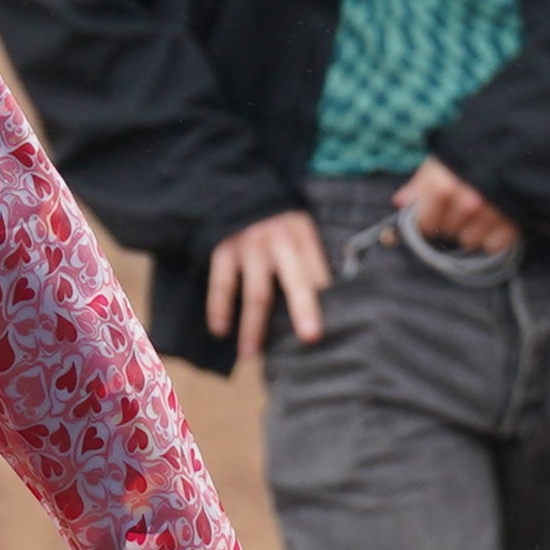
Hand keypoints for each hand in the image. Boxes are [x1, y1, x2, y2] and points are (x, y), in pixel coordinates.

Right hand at [202, 209, 331, 362]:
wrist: (236, 195)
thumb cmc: (276, 224)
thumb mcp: (299, 230)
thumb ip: (311, 259)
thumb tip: (327, 299)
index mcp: (302, 235)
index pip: (317, 271)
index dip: (325, 298)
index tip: (330, 324)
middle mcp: (278, 240)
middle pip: (293, 281)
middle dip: (303, 309)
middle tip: (310, 338)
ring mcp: (248, 246)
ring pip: (255, 292)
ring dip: (253, 326)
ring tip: (252, 354)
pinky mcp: (223, 251)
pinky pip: (221, 284)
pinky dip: (219, 308)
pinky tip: (219, 330)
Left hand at [400, 158, 519, 253]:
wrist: (519, 148)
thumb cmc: (473, 154)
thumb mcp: (442, 160)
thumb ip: (420, 182)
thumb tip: (400, 202)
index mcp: (445, 187)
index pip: (426, 224)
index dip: (427, 220)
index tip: (432, 214)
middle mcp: (468, 203)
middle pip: (448, 233)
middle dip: (450, 224)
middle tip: (461, 208)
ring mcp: (492, 214)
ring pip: (470, 241)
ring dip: (472, 231)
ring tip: (479, 213)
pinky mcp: (513, 222)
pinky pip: (493, 245)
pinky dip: (493, 238)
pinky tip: (495, 221)